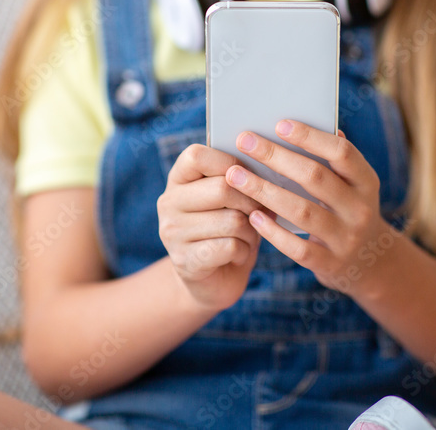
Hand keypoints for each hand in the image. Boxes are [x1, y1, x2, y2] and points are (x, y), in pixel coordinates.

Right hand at [157, 144, 264, 311]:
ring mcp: (173, 233)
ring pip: (232, 220)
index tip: (248, 175)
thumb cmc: (229, 229)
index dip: (229, 162)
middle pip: (222, 188)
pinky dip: (244, 251)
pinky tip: (238, 255)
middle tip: (260, 213)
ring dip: (251, 231)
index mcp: (177, 179)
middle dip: (252, 202)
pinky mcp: (185, 261)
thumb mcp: (231, 199)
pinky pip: (230, 246)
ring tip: (247, 237)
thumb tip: (267, 169)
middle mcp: (168, 203)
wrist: (212, 280)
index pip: (196, 155)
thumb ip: (239, 180)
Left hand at [224, 120, 400, 297]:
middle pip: (315, 177)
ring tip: (235, 176)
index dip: (310, 137)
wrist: (369, 262)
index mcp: (366, 181)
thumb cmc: (346, 209)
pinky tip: (252, 216)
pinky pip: (297, 247)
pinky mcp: (329, 263)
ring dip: (264, 190)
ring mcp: (346, 238)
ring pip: (301, 211)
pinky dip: (273, 231)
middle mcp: (360, 208)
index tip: (279, 124)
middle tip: (245, 141)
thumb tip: (293, 125)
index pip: (341, 152)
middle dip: (276, 157)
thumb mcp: (351, 185)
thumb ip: (329, 160)